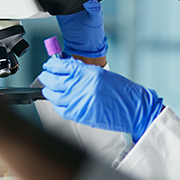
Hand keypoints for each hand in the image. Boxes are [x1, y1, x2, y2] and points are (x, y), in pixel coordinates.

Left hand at [38, 56, 162, 140]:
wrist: (134, 109)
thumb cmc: (122, 92)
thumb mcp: (102, 75)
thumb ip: (82, 71)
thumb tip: (66, 68)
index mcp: (88, 73)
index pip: (61, 66)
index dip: (52, 65)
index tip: (49, 65)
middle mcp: (82, 86)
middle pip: (53, 80)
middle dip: (46, 77)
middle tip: (45, 75)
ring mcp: (79, 101)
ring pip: (53, 95)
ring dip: (48, 91)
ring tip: (48, 88)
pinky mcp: (80, 115)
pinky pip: (60, 109)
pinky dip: (56, 104)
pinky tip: (56, 100)